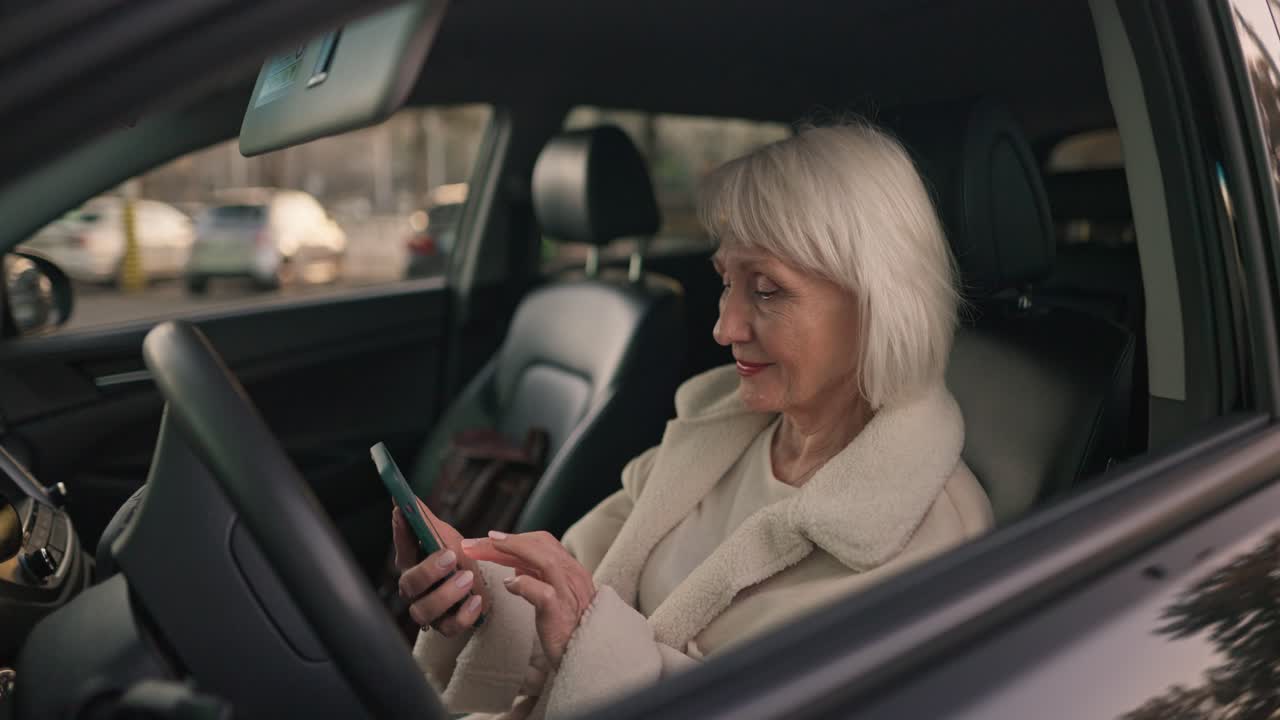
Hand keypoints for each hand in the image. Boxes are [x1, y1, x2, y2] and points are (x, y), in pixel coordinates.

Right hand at [392, 499, 489, 636]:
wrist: (477, 584)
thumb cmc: (454, 558)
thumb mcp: (444, 535)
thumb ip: (425, 519)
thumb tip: (405, 496)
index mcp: (411, 561)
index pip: (401, 544)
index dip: (400, 530)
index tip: (403, 512)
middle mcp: (414, 588)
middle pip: (409, 584)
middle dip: (429, 571)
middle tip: (450, 556)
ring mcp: (428, 608)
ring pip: (424, 610)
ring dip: (446, 594)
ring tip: (467, 579)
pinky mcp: (446, 625)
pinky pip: (450, 627)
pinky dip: (464, 616)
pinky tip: (476, 601)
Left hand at [463, 531, 595, 668]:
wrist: (588, 656)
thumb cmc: (568, 629)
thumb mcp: (557, 597)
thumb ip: (540, 579)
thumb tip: (516, 566)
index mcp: (572, 570)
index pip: (543, 542)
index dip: (515, 539)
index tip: (489, 540)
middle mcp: (573, 576)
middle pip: (540, 544)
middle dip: (506, 540)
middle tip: (474, 543)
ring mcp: (568, 592)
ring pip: (544, 559)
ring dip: (513, 549)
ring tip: (487, 549)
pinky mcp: (560, 612)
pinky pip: (542, 591)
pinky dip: (522, 583)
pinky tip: (508, 585)